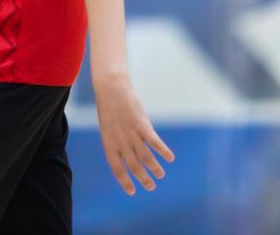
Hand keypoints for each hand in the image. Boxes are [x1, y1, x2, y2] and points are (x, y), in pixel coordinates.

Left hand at [92, 73, 174, 194]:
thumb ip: (117, 140)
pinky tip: (170, 158)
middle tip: (151, 187)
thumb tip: (130, 153)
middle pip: (133, 166)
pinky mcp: (142, 125)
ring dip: (155, 169)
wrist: (111, 87)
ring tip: (161, 176)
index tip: (132, 192)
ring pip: (146, 158)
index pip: (117, 168)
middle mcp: (120, 142)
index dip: (124, 181)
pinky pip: (155, 143)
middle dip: (143, 179)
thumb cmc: (109, 106)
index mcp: (109, 143)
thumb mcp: (109, 126)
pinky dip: (163, 152)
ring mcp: (131, 134)